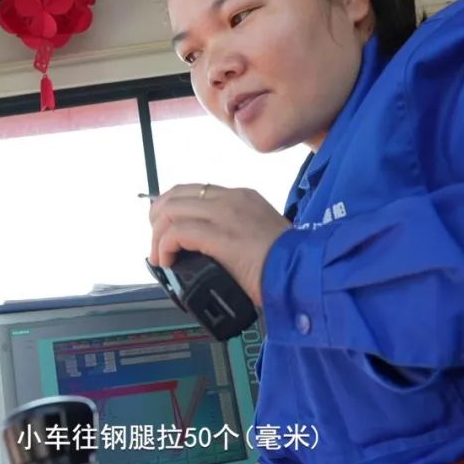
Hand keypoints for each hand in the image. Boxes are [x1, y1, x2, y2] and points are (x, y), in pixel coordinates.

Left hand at [149, 183, 289, 306]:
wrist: (307, 272)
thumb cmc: (288, 264)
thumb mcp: (261, 237)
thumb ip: (236, 235)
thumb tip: (207, 252)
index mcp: (242, 197)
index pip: (194, 190)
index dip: (171, 208)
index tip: (165, 230)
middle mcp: (232, 199)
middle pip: (175, 195)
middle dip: (157, 219)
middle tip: (156, 245)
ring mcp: (225, 214)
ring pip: (170, 211)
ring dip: (157, 236)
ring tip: (160, 257)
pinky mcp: (219, 235)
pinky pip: (176, 232)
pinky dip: (164, 246)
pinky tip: (167, 261)